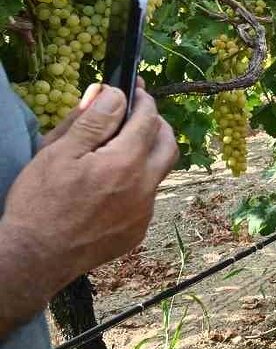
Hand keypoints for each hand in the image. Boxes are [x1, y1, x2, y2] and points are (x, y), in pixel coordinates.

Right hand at [1, 85, 177, 286]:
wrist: (34, 258)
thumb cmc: (40, 202)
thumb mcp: (58, 152)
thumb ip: (92, 120)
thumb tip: (113, 93)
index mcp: (126, 162)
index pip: (149, 119)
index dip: (143, 100)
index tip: (134, 90)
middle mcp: (144, 187)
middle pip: (168, 144)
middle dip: (157, 124)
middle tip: (136, 115)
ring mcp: (144, 212)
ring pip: (158, 172)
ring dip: (147, 154)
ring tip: (120, 148)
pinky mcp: (137, 230)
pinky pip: (146, 198)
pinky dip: (136, 183)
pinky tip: (109, 184)